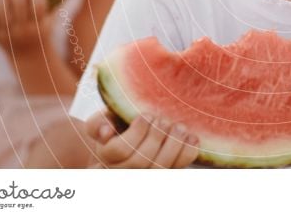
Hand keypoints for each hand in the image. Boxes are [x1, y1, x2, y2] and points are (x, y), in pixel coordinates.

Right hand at [85, 109, 199, 168]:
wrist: (129, 137)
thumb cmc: (115, 124)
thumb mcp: (102, 120)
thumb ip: (98, 123)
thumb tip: (106, 131)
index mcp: (107, 155)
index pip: (120, 150)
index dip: (136, 133)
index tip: (146, 116)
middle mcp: (124, 170)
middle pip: (141, 161)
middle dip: (155, 138)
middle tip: (163, 120)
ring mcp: (146, 174)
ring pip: (160, 168)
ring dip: (173, 146)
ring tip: (178, 127)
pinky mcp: (165, 173)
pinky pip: (178, 168)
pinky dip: (187, 153)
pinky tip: (192, 137)